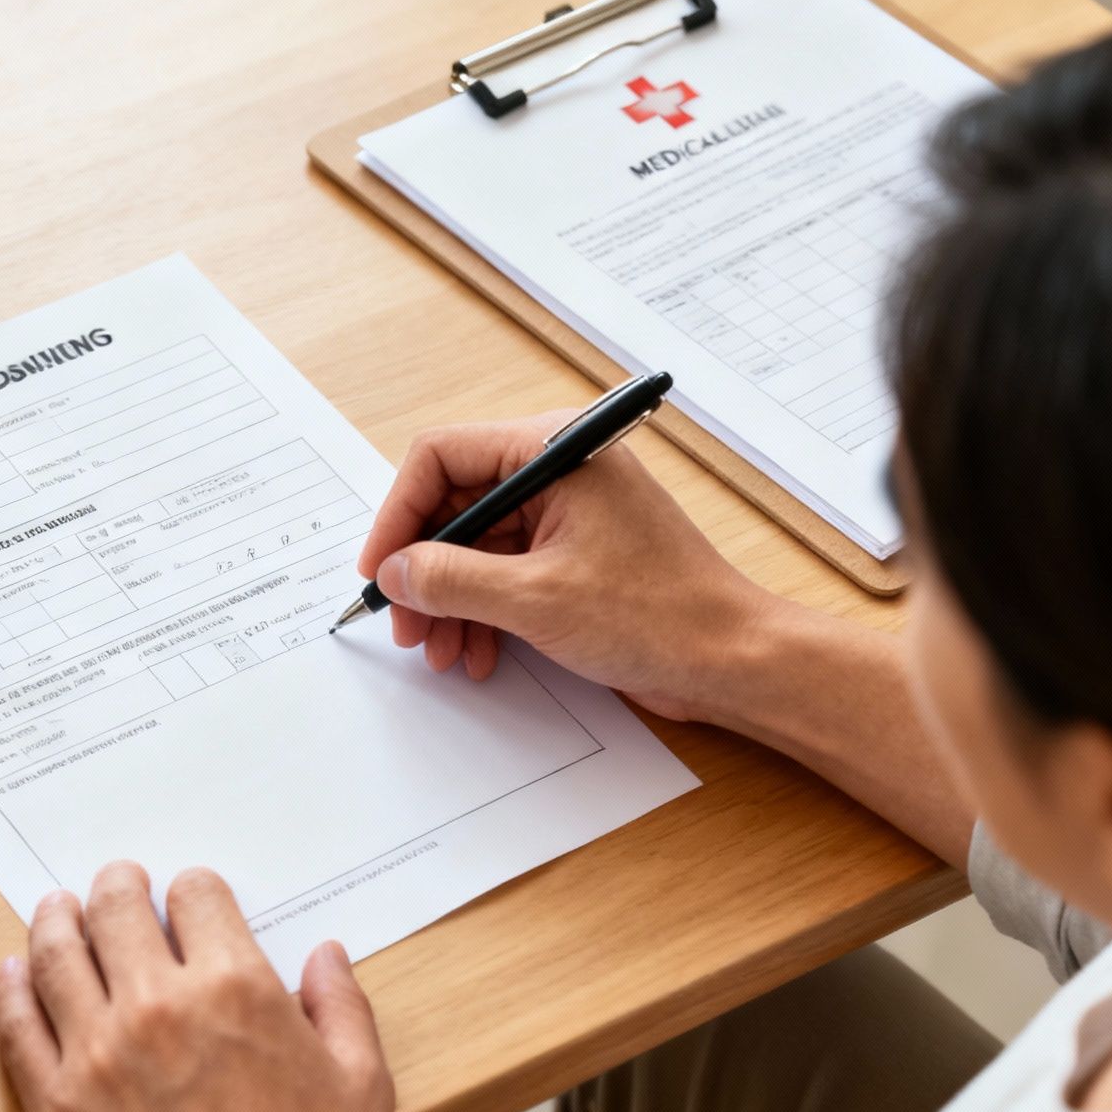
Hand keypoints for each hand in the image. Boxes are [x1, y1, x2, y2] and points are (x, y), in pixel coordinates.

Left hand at [0, 862, 394, 1111]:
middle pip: (117, 909)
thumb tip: (328, 957)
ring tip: (57, 907)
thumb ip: (342, 1011)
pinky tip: (14, 974)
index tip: (192, 899)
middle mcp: (159, 1006)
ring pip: (58, 954)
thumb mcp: (359, 1089)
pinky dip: (11, 990)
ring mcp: (97, 1054)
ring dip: (56, 919)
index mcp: (236, 990)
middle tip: (119, 882)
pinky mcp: (54, 1105)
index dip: (196, 892)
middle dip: (120, 886)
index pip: (197, 897)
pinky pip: (19, 1027)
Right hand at [357, 414, 784, 722]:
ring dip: (448, 601)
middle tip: (405, 624)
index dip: (399, 514)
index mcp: (554, 450)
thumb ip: (451, 579)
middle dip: (424, 570)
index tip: (381, 569)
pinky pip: (503, 572)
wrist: (731, 660)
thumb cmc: (660, 615)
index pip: (442, 456)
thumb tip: (397, 571)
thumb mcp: (535, 598)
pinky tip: (477, 653)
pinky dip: (481, 611)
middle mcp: (558, 471)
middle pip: (454, 505)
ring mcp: (566, 514)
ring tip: (440, 651)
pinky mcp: (573, 555)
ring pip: (474, 546)